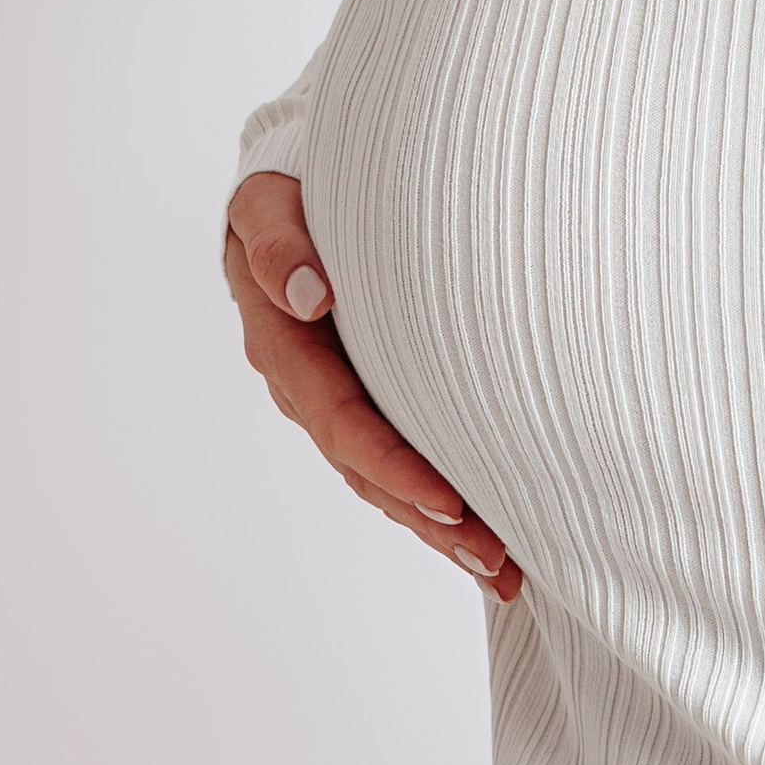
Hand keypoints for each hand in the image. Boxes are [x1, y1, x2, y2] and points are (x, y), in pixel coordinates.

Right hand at [224, 171, 522, 598]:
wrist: (284, 192)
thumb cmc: (282, 194)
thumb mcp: (262, 206)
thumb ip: (276, 245)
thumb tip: (309, 294)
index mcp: (284, 348)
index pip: (343, 423)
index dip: (394, 466)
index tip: (450, 500)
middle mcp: (307, 389)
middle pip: (369, 472)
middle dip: (432, 520)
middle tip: (497, 559)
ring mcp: (334, 399)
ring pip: (384, 480)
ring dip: (440, 528)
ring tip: (503, 571)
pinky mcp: (363, 397)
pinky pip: (395, 458)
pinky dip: (435, 500)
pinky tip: (481, 532)